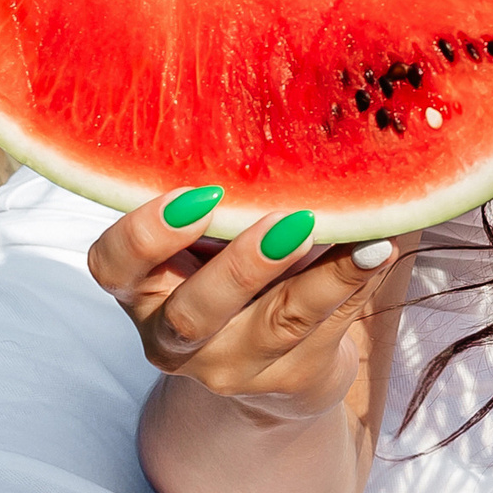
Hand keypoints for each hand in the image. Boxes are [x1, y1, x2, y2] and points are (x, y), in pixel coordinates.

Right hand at [88, 188, 416, 426]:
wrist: (277, 361)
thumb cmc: (236, 272)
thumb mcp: (216, 237)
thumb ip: (228, 201)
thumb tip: (283, 115)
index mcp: (144, 286)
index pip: (113, 265)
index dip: (147, 233)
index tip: (199, 194)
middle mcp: (174, 337)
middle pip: (193, 313)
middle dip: (243, 266)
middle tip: (289, 221)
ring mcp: (232, 366)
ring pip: (276, 325)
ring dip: (322, 277)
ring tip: (360, 239)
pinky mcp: (290, 377)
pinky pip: (329, 327)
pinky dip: (357, 281)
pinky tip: (380, 249)